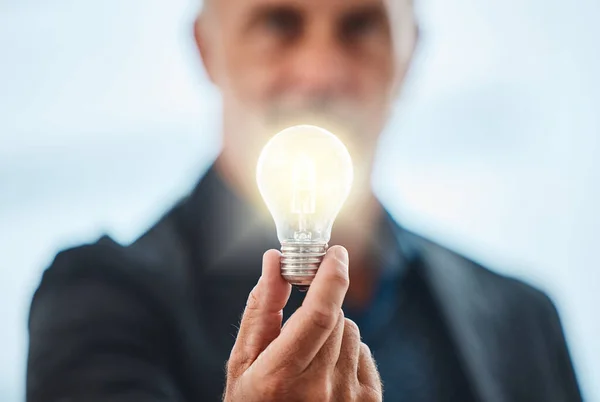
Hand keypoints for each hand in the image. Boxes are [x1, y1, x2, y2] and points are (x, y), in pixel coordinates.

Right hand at [223, 246, 381, 401]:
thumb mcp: (243, 362)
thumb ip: (261, 309)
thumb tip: (274, 262)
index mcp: (281, 377)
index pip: (318, 314)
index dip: (331, 276)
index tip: (335, 253)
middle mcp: (319, 390)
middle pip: (334, 316)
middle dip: (318, 307)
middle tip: (299, 323)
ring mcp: (347, 399)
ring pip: (351, 331)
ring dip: (332, 331)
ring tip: (309, 358)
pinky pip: (364, 352)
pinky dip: (348, 352)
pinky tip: (327, 372)